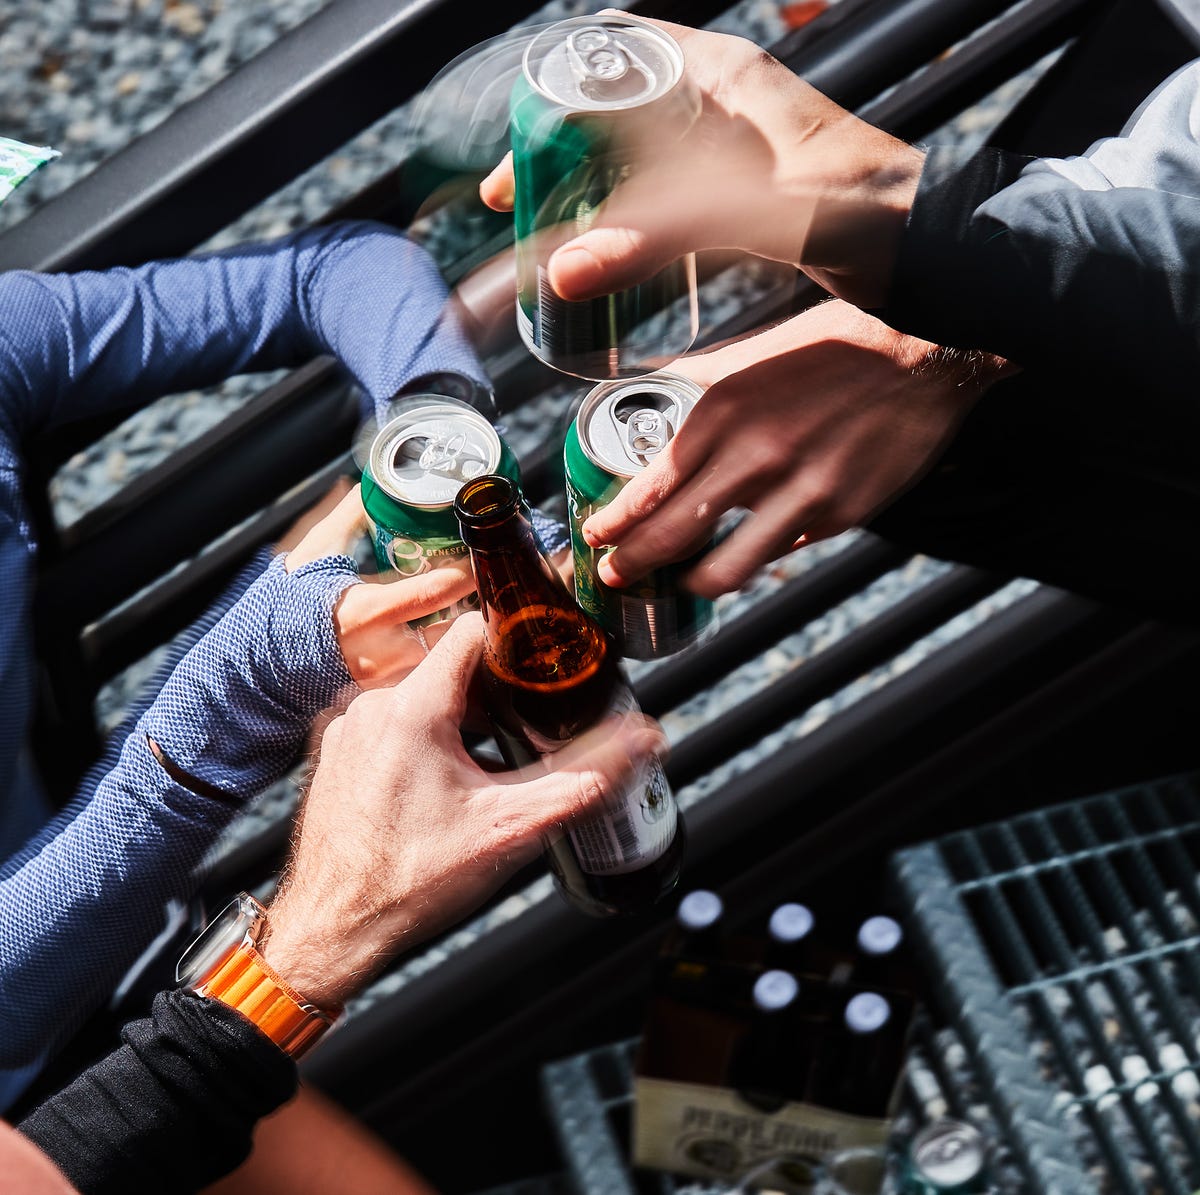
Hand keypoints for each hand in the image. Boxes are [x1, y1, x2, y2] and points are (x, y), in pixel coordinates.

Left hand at [261, 613, 666, 1007]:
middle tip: (528, 727)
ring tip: (489, 761)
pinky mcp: (334, 753)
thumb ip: (585, 777)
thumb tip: (642, 741)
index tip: (543, 662)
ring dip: (457, 718)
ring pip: (417, 695)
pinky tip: (443, 784)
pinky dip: (421, 738)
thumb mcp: (512, 827)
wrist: (334, 930)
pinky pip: (388, 722)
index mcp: (412, 707)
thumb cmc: (410, 882)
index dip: (515, 640)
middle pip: (448, 667)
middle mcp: (369, 705)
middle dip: (493, 693)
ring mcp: (346, 729)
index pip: (471, 629)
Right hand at [285, 486, 474, 687]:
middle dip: (470, 605)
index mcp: (366, 611)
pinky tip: (439, 632)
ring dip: (456, 629)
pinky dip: (437, 651)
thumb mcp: (317, 552)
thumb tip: (379, 483)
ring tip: (464, 604)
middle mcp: (382, 650)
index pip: (433, 593)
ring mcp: (386, 677)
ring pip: (441, 652)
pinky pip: (425, 671)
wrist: (261, 663)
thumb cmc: (287, 604)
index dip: (464, 574)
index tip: (480, 555)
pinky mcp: (386, 692)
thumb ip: (352, 515)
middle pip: (450, 627)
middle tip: (482, 580)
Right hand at [480, 14, 922, 307]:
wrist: (933, 250)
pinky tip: (615, 259)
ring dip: (591, 196)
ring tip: (555, 241)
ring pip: (636, 160)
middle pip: (612, 111)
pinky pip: (664, 200)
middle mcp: (722, 105)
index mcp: (723, 78)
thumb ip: (661, 235)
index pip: (611, 55)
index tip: (514, 156)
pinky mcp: (743, 198)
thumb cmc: (870, 210)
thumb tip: (565, 267)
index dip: (550, 97)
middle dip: (559, 156)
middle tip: (521, 209)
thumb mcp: (756, 214)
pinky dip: (629, 225)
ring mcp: (731, 153)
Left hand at [582, 301, 1015, 597]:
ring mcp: (798, 493)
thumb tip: (652, 390)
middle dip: (632, 566)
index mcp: (722, 411)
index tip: (597, 539)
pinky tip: (746, 551)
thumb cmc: (833, 347)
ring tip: (681, 581)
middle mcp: (754, 456)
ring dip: (692, 583)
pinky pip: (779, 554)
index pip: (648, 488)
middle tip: (616, 576)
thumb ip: (699, 382)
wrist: (924, 354)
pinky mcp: (837, 516)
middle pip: (671, 536)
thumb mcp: (753, 354)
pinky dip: (756, 558)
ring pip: (723, 570)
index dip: (615, 525)